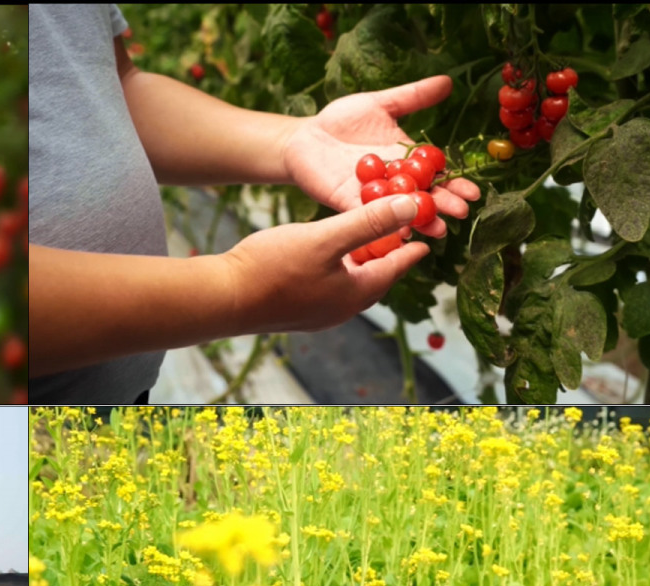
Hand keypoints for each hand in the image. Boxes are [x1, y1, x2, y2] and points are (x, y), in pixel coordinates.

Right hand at [222, 194, 427, 332]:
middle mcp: (340, 310)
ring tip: (364, 249)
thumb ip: (369, 222)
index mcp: (354, 294)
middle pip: (374, 281)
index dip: (411, 252)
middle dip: (388, 260)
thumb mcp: (326, 237)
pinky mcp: (294, 313)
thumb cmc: (273, 267)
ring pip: (350, 287)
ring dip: (361, 267)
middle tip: (398, 242)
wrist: (223, 299)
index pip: (394, 269)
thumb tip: (413, 206)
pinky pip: (328, 291)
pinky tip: (326, 264)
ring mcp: (316, 315)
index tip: (426, 244)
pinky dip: (338, 274)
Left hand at [283, 76, 479, 238]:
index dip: (454, 183)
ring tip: (437, 229)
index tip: (474, 191)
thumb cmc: (342, 120)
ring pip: (398, 212)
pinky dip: (381, 224)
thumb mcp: (380, 103)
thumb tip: (447, 81)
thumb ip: (412, 97)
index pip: (436, 174)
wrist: (306, 136)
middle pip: (423, 196)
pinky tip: (398, 231)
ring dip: (418, 221)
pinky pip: (366, 216)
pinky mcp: (347, 203)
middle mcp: (393, 182)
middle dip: (443, 204)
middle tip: (461, 211)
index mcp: (406, 160)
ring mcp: (371, 196)